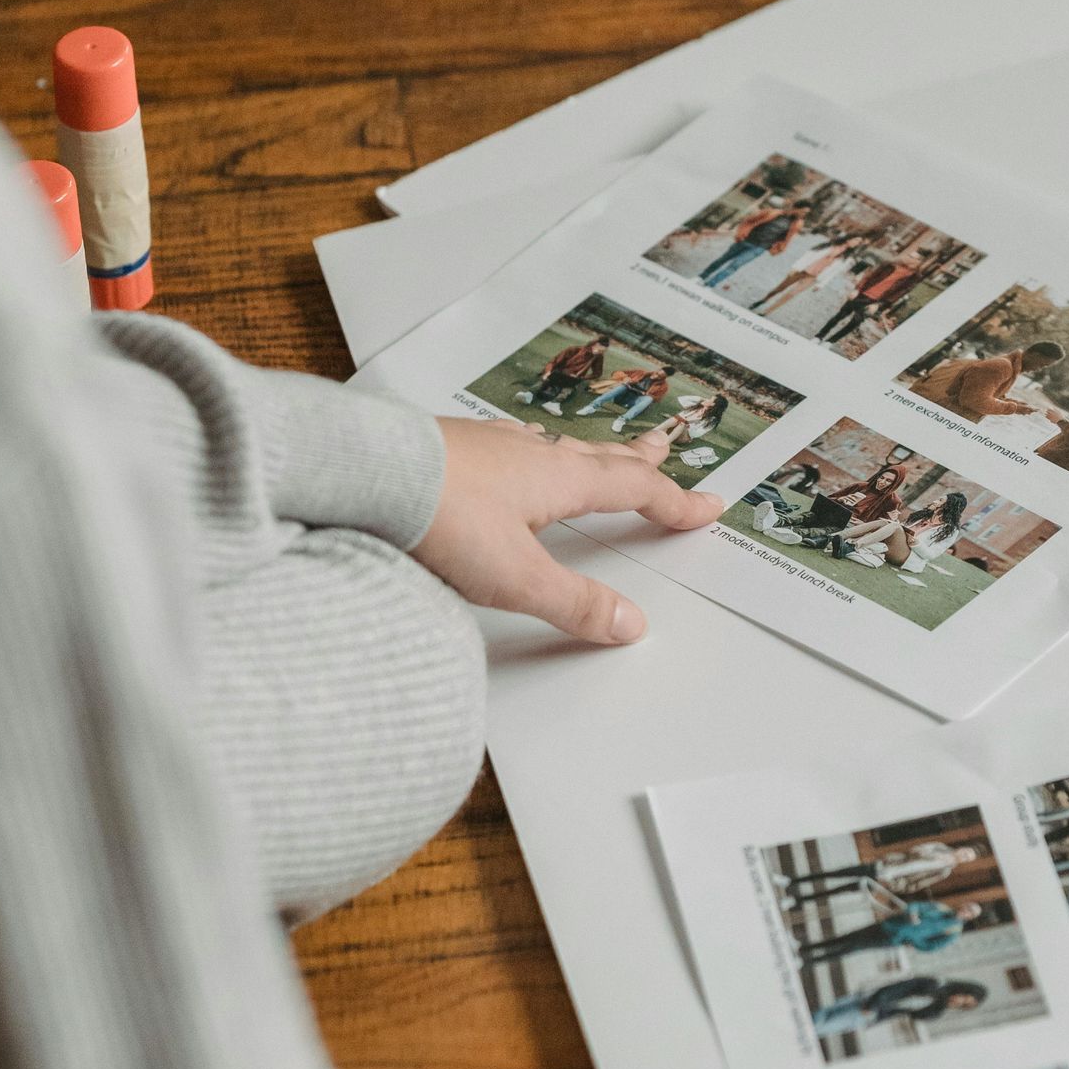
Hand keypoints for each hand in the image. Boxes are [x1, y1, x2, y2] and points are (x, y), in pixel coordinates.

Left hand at [411, 416, 722, 644]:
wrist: (362, 473)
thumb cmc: (437, 516)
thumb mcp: (516, 578)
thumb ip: (574, 603)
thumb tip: (627, 623)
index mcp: (557, 478)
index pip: (633, 490)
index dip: (673, 503)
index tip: (705, 507)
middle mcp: (528, 452)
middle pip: (598, 457)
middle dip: (636, 462)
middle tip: (663, 453)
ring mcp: (486, 445)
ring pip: (552, 446)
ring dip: (584, 453)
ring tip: (596, 453)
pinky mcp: (448, 447)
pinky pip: (508, 444)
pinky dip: (530, 451)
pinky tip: (512, 453)